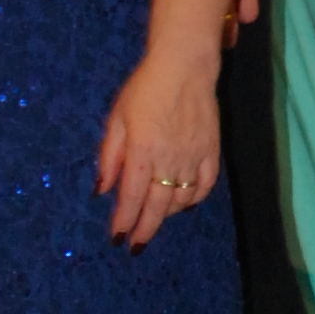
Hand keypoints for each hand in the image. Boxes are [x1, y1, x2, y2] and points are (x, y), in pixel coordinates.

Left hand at [98, 52, 223, 248]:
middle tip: (136, 245)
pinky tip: (184, 203)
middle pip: (157, 206)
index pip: (131, 197)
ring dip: (167, 215)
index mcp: (142, 152)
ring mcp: (194, 157)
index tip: (117, 238)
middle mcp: (169, 160)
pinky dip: (194, 199)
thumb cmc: (144, 89)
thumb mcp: (117, 119)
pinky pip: (205, 185)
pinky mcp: (212, 151)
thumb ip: (109, 157)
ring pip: (182, 199)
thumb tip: (102, 190)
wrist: (185, 67)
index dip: (124, 221)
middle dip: (145, 229)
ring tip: (155, 220)